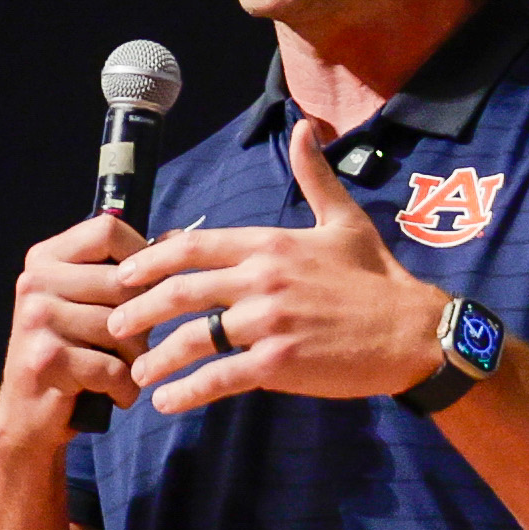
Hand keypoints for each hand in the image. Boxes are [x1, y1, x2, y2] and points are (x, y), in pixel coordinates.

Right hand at [0, 210, 142, 445]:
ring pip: (122, 328)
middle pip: (123, 282)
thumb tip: (176, 239)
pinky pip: (113, 366)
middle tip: (133, 346)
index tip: (149, 285)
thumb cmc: (73, 356)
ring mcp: (36, 318)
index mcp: (44, 259)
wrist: (28, 418)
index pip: (107, 229)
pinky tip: (111, 394)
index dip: (141, 254)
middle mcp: (34, 281)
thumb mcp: (89, 304)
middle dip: (142, 321)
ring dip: (134, 360)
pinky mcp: (45, 357)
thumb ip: (122, 274)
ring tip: (120, 372)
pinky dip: (122, 388)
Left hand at [111, 119, 451, 414]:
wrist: (415, 332)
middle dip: (139, 308)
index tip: (123, 274)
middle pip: (180, 291)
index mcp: (269, 244)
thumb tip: (304, 128)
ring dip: (157, 357)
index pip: (193, 247)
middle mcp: (262, 279)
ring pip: (193, 338)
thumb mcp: (344, 220)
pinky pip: (220, 378)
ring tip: (136, 371)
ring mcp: (269, 322)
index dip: (151, 260)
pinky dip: (188, 392)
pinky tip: (167, 401)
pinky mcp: (280, 363)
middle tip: (113, 324)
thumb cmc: (377, 278)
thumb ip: (314, 177)